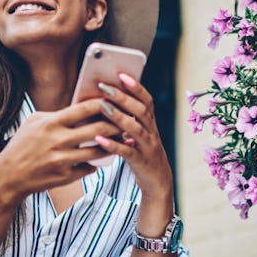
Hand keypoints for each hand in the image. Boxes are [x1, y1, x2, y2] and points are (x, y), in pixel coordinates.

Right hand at [0, 99, 121, 201]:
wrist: (8, 177)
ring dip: (113, 145)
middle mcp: (58, 141)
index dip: (103, 103)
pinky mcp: (66, 177)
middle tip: (127, 121)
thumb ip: (57, 113)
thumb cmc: (21, 145)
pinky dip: (97, 162)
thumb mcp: (34, 122)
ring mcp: (63, 160)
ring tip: (122, 139)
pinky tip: (103, 157)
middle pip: (98, 129)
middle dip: (116, 124)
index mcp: (52, 123)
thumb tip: (82, 106)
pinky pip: (90, 167)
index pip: (84, 109)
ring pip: (99, 151)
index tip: (115, 100)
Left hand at [93, 74, 173, 203]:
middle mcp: (151, 132)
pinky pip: (127, 152)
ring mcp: (147, 147)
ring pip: (136, 129)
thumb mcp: (138, 134)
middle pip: (141, 111)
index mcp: (150, 123)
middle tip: (105, 86)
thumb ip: (128, 119)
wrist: (157, 182)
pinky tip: (99, 139)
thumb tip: (105, 100)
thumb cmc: (142, 153)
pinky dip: (113, 145)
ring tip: (103, 106)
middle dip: (123, 97)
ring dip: (119, 117)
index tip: (122, 74)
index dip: (136, 87)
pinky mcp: (140, 162)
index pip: (146, 101)